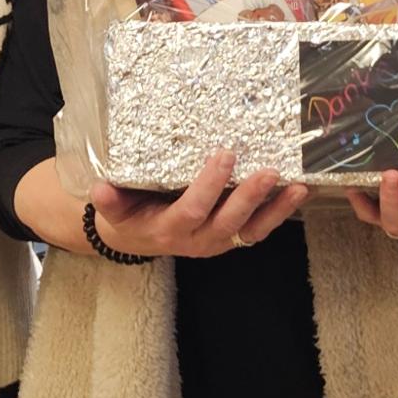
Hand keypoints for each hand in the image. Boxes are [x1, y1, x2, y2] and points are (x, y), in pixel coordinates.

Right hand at [90, 150, 307, 258]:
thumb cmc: (130, 214)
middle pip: (227, 222)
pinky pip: (259, 230)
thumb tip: (99, 190)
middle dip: (249, 197)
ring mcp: (218, 242)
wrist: (138, 238)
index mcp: (168, 230)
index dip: (208, 186)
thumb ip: (112, 200)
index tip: (223, 155)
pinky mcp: (233, 238)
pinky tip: (298, 192)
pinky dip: (280, 213)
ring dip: (276, 210)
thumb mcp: (115, 208)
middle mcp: (197, 241)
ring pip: (251, 231)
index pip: (191, 210)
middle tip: (268, 170)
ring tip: (298, 187)